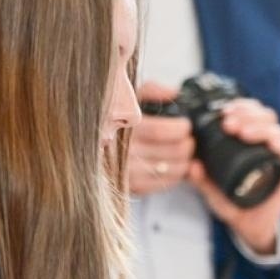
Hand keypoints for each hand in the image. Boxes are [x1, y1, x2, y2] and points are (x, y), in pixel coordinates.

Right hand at [125, 81, 195, 196]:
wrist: (90, 144)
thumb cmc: (115, 119)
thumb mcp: (129, 98)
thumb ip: (151, 91)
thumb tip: (173, 93)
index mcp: (121, 128)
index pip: (159, 131)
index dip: (179, 128)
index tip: (185, 125)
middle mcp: (122, 152)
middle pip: (171, 151)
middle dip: (187, 144)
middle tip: (189, 140)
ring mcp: (126, 172)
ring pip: (170, 168)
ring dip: (185, 160)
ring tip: (184, 152)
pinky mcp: (130, 187)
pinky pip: (162, 184)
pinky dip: (175, 175)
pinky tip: (175, 165)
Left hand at [187, 98, 279, 258]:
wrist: (250, 226)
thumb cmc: (233, 203)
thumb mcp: (211, 190)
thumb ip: (201, 178)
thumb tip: (191, 165)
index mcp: (250, 142)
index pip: (252, 113)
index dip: (242, 107)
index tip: (225, 111)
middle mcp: (267, 147)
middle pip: (267, 117)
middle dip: (248, 114)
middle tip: (229, 122)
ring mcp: (279, 159)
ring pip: (279, 131)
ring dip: (261, 127)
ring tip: (243, 132)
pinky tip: (272, 144)